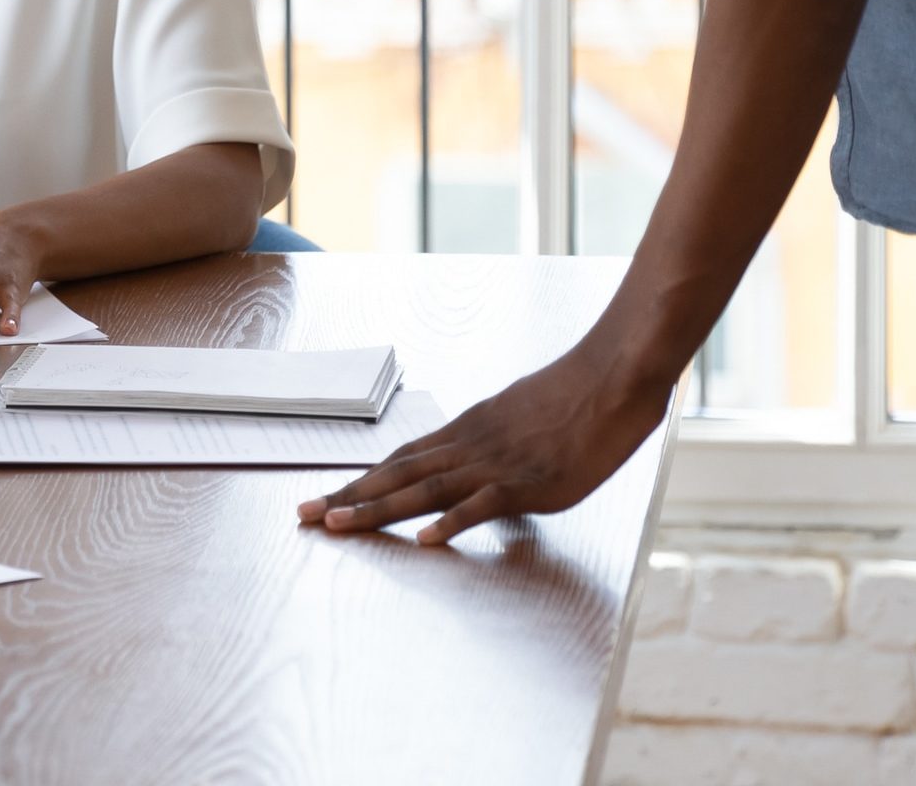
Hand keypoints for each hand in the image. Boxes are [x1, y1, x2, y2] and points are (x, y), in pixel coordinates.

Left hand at [296, 341, 664, 546]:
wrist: (611, 376)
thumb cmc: (573, 397)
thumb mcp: (519, 417)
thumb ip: (492, 442)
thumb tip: (476, 463)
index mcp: (466, 431)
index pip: (401, 460)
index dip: (361, 482)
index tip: (325, 500)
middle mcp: (470, 446)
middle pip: (398, 475)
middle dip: (348, 498)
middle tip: (304, 517)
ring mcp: (496, 464)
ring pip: (424, 488)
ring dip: (378, 509)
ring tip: (337, 526)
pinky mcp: (529, 482)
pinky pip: (483, 505)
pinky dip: (453, 522)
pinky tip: (425, 540)